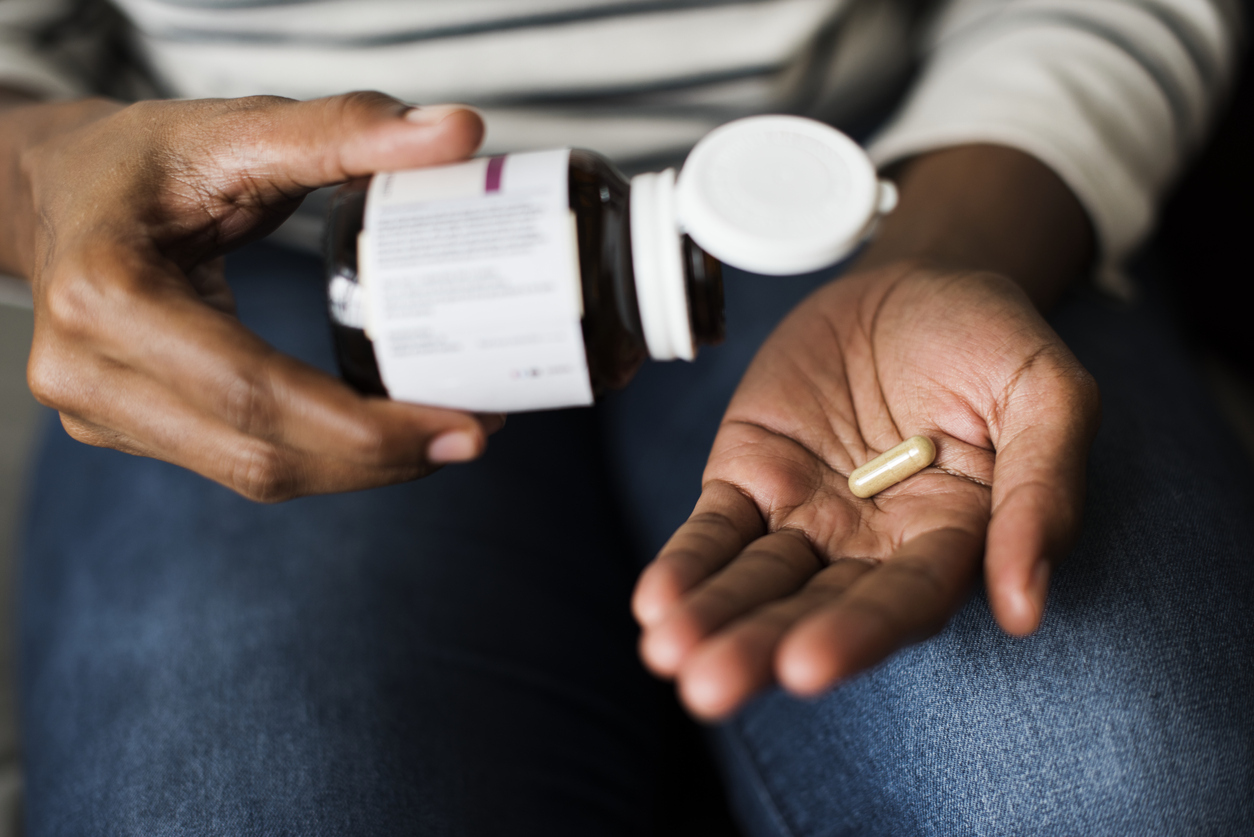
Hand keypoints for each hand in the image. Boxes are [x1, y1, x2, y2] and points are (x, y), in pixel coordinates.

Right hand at [1, 92, 497, 500]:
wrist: (59, 191)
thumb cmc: (141, 160)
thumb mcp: (236, 129)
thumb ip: (345, 129)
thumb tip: (459, 133)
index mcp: (104, 292)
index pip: (251, 389)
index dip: (363, 428)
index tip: (462, 426)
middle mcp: (87, 369)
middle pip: (259, 454)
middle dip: (380, 459)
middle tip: (474, 435)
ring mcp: (100, 410)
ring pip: (253, 475)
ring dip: (359, 469)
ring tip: (444, 435)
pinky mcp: (128, 428)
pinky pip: (239, 462)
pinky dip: (322, 456)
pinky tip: (383, 434)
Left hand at [633, 262, 1099, 718]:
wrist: (908, 283)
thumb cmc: (985, 339)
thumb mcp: (1045, 392)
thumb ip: (1042, 489)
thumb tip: (1024, 607)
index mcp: (952, 538)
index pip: (905, 600)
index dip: (859, 633)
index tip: (808, 665)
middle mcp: (873, 545)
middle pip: (816, 607)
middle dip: (762, 647)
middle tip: (710, 685)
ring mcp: (805, 514)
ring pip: (757, 579)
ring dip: (712, 618)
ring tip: (666, 653)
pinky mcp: (750, 478)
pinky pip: (715, 529)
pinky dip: (686, 563)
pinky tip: (654, 601)